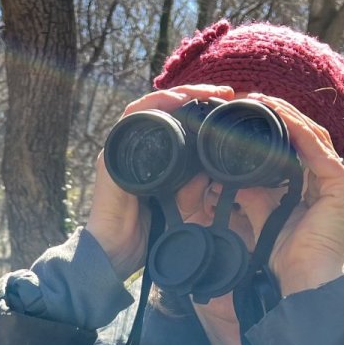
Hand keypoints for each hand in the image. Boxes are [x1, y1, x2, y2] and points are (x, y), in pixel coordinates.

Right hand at [86, 85, 235, 277]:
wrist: (116, 252)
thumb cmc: (146, 234)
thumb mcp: (183, 209)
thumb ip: (195, 189)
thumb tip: (212, 168)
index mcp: (154, 158)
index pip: (178, 122)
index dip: (202, 109)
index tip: (229, 105)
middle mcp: (137, 148)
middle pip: (166, 108)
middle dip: (196, 94)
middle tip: (226, 92)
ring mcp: (123, 148)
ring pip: (151, 107)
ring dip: (179, 94)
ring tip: (205, 92)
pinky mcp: (113, 153)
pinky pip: (133, 118)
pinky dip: (155, 105)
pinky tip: (177, 101)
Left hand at [243, 92, 343, 295]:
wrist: (302, 281)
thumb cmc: (286, 257)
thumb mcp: (264, 216)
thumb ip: (253, 195)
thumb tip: (229, 179)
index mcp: (320, 189)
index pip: (299, 148)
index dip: (278, 127)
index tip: (251, 112)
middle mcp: (335, 183)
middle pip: (308, 138)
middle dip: (281, 115)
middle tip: (253, 98)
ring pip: (314, 137)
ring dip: (287, 116)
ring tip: (262, 100)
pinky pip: (316, 150)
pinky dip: (296, 130)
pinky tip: (278, 114)